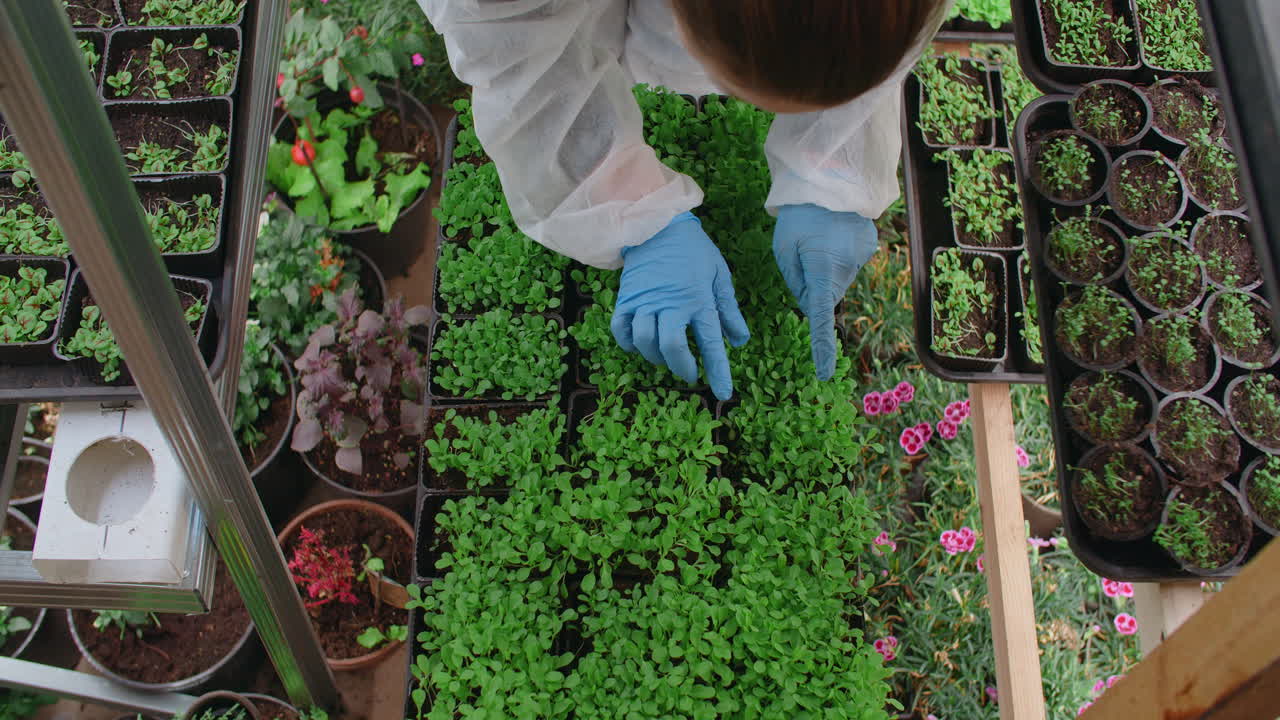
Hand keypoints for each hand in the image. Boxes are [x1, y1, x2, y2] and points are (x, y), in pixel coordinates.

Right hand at [611, 212, 749, 399]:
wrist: (658, 224)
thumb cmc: (695, 251)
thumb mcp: (720, 276)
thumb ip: (729, 310)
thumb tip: (740, 341)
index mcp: (698, 300)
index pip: (711, 344)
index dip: (719, 372)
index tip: (723, 394)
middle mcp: (670, 304)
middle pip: (672, 348)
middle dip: (682, 368)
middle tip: (690, 373)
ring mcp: (645, 302)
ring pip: (645, 342)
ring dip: (656, 357)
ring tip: (666, 356)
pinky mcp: (626, 298)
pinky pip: (621, 330)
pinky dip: (629, 344)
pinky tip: (640, 345)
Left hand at [773, 204, 878, 380]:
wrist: (829, 179)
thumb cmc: (798, 217)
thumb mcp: (784, 252)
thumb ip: (795, 283)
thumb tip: (809, 303)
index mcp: (822, 271)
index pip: (820, 319)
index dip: (821, 348)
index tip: (824, 373)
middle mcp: (847, 269)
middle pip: (826, 295)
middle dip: (813, 287)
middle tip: (801, 257)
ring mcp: (862, 258)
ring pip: (837, 279)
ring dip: (825, 269)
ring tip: (818, 239)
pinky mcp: (869, 247)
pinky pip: (849, 263)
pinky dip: (838, 256)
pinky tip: (832, 234)